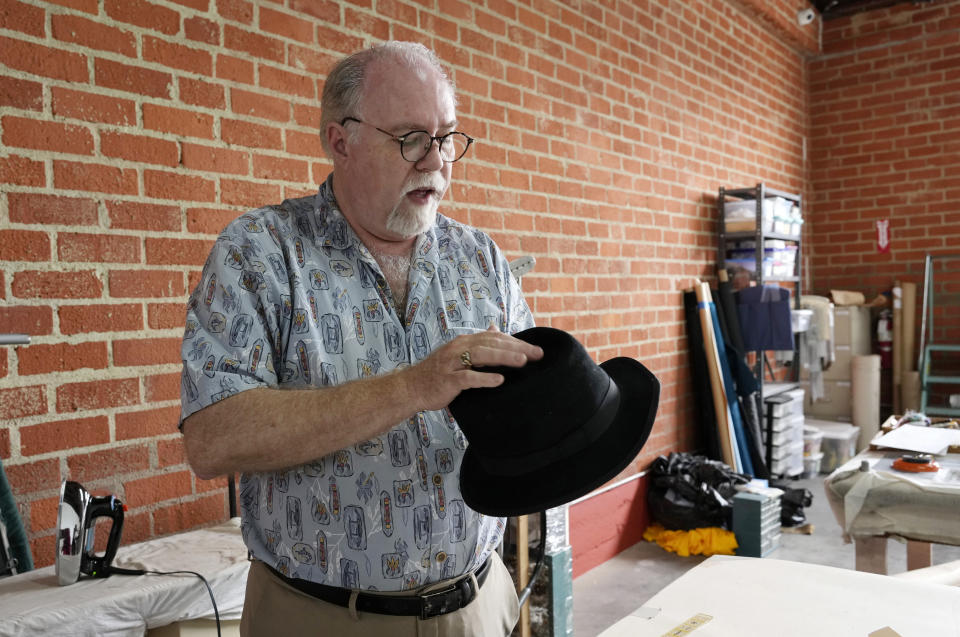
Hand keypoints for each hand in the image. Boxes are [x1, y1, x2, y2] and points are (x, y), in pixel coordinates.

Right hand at [404, 325, 542, 411]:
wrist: (411, 387)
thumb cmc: (437, 372)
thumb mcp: (458, 353)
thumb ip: (478, 342)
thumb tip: (495, 327)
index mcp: (464, 341)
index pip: (494, 337)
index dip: (515, 342)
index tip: (535, 349)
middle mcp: (459, 348)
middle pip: (491, 344)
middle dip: (516, 348)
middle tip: (537, 354)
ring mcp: (452, 363)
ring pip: (481, 356)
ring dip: (503, 357)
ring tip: (523, 362)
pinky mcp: (448, 380)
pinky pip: (468, 378)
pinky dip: (484, 378)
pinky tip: (499, 380)